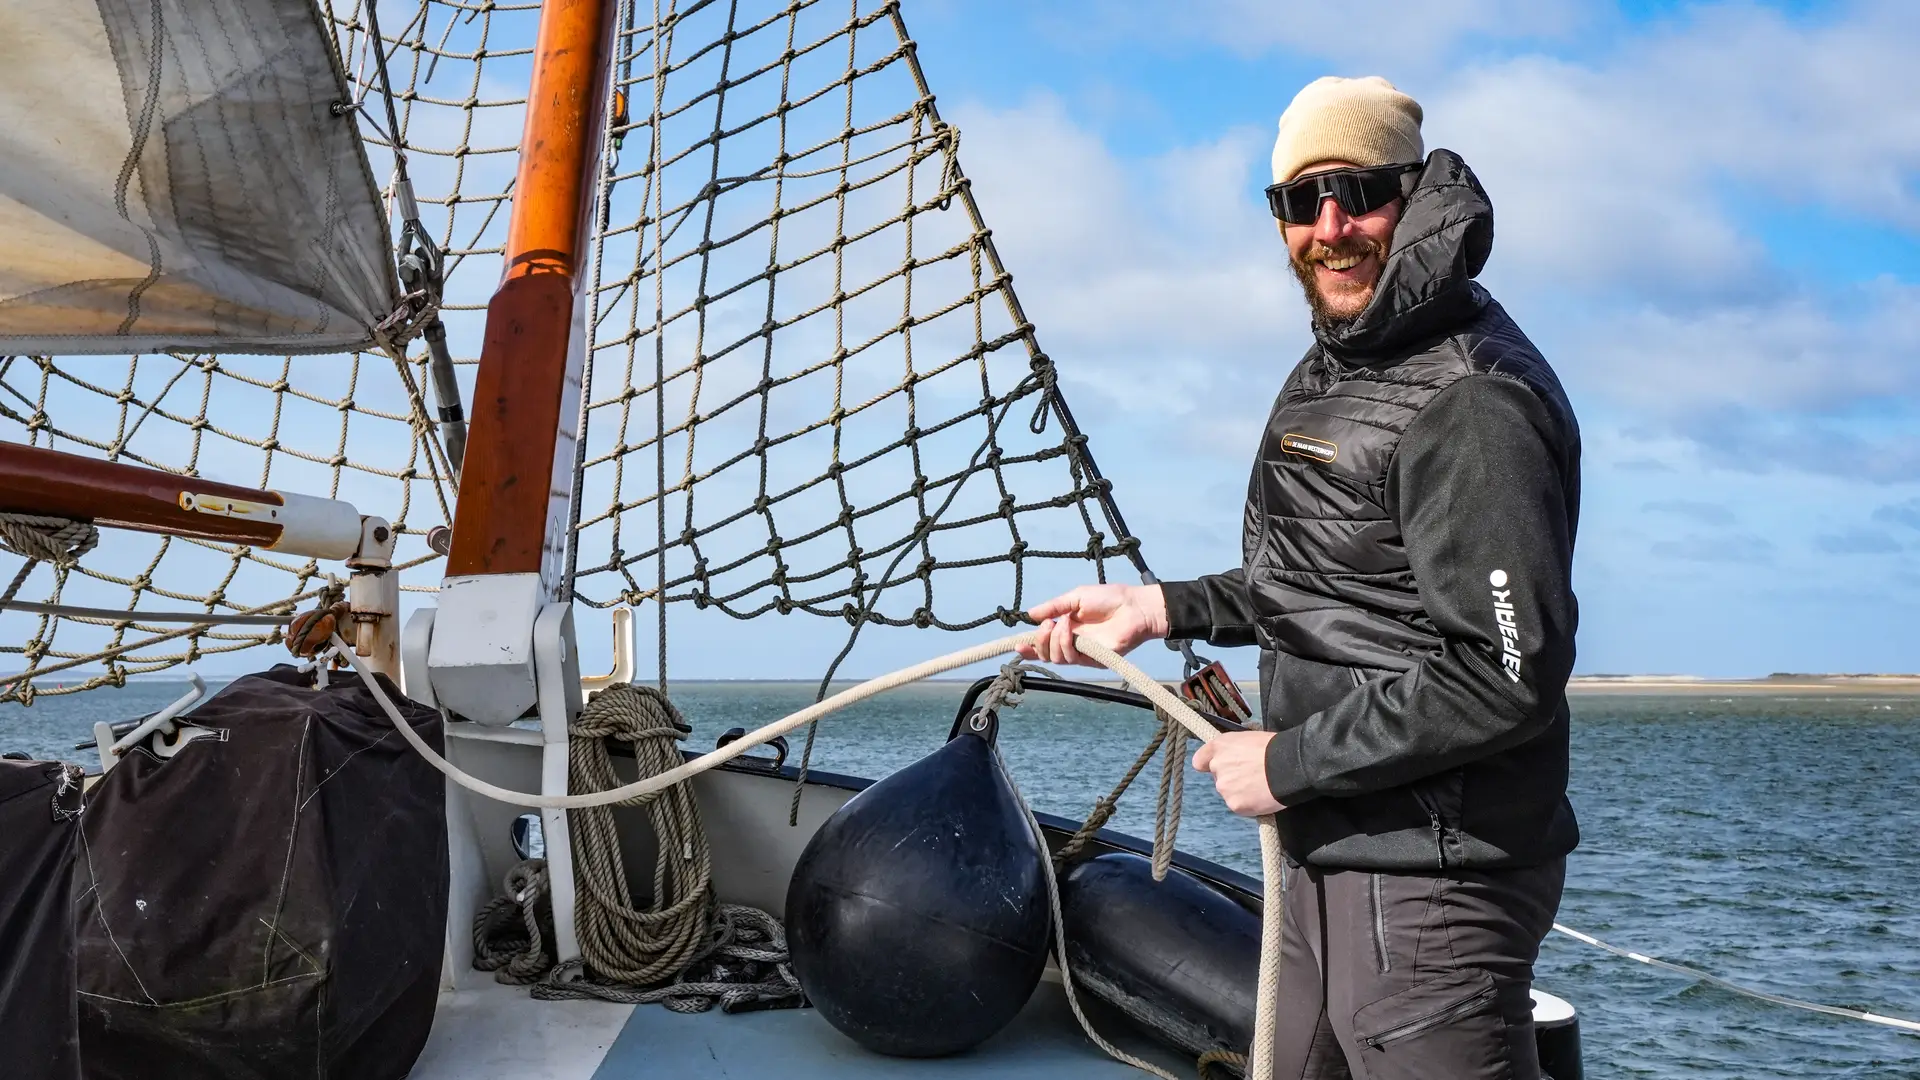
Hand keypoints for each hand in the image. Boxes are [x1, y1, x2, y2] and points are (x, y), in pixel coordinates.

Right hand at [1015, 584, 1167, 666]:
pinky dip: (1065, 643)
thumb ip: (1053, 607)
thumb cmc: (1108, 598)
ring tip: (1062, 623)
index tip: (1018, 644)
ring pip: (1056, 658)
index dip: (1030, 647)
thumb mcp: (1075, 597)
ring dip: (1054, 640)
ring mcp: (1082, 652)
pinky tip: (1069, 628)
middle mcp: (1072, 643)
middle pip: (1046, 654)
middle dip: (1039, 641)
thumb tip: (1030, 614)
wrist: (1133, 606)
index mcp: (1066, 629)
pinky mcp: (1093, 659)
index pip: (1044, 644)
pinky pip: (1071, 659)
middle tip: (1046, 624)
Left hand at [1193, 731, 1283, 816]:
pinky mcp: (1235, 805)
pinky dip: (1249, 804)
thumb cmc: (1275, 747)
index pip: (1199, 761)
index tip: (1217, 767)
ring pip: (1229, 793)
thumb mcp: (1249, 737)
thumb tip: (1237, 756)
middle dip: (1233, 779)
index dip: (1208, 765)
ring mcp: (1224, 787)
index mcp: (1219, 746)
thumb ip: (1234, 749)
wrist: (1289, 765)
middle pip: (1219, 778)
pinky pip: (1239, 806)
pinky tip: (1263, 796)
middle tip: (1252, 776)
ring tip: (1261, 786)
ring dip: (1241, 792)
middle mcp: (1217, 767)